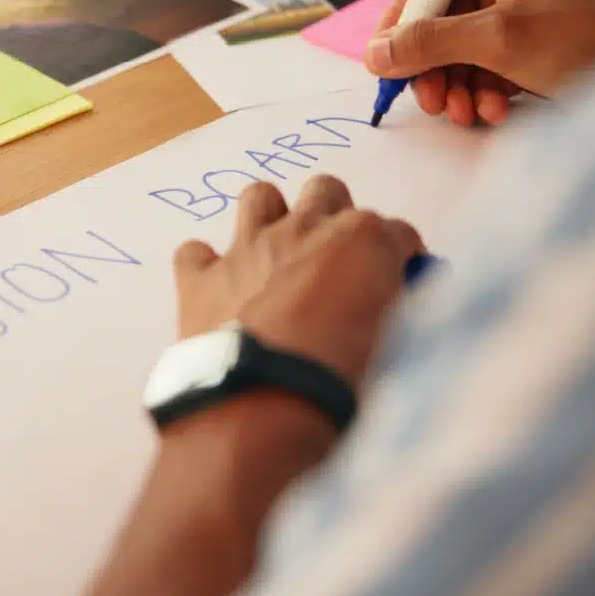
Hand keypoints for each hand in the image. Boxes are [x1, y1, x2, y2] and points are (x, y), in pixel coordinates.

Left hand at [173, 176, 422, 384]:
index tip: (399, 287)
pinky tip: (217, 292)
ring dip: (271, 219)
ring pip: (259, 197)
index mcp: (361, 240)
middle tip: (336, 260)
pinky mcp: (201, 279)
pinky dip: (206, 269)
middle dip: (335, 217)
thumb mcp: (396, 340)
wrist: (267, 404)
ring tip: (276, 256)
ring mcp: (247, 248)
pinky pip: (194, 253)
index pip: (397, 233)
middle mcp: (304, 228)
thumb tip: (393, 303)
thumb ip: (395, 307)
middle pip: (326, 191)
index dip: (400, 260)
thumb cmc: (345, 378)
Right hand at [365, 0, 594, 125]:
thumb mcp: (497, 41)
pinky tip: (494, 111)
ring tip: (465, 114)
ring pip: (461, 44)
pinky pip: (487, 59)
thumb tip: (375, 54)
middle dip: (433, 65)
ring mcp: (521, 0)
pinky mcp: (533, 34)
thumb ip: (430, 43)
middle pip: (441, 16)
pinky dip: (483, 87)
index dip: (400, 23)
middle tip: (431, 102)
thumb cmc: (585, 39)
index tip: (382, 62)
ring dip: (456, 84)